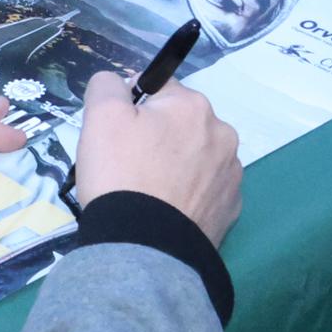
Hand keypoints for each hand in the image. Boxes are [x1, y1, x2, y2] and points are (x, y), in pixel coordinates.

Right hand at [72, 70, 241, 247]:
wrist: (145, 248)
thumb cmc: (121, 175)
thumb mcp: (100, 116)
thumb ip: (108, 85)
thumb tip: (120, 83)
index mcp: (193, 106)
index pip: (159, 89)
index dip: (133, 108)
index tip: (117, 133)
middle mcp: (222, 135)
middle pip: (181, 124)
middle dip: (158, 136)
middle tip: (129, 164)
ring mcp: (231, 175)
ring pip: (195, 157)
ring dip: (177, 164)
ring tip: (149, 191)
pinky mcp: (231, 210)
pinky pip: (205, 190)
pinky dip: (188, 195)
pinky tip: (167, 209)